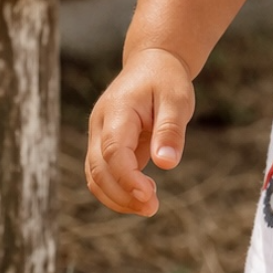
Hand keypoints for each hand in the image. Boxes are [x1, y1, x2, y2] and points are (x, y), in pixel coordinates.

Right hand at [84, 48, 194, 216]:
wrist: (151, 64)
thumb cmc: (166, 80)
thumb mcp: (177, 99)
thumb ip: (170, 130)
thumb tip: (166, 164)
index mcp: (117, 110)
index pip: (113, 151)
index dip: (127, 178)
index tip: (149, 195)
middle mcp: (100, 125)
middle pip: (98, 169)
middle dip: (122, 194)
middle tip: (153, 208)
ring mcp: (98, 136)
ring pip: (95, 177)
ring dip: (117, 198)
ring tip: (149, 207)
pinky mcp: (104, 146)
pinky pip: (103, 175)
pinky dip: (118, 191)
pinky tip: (142, 197)